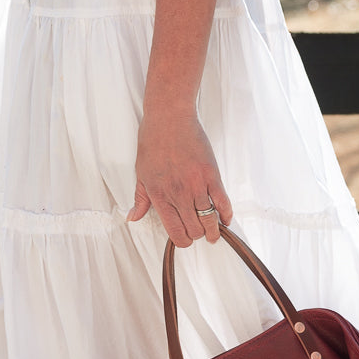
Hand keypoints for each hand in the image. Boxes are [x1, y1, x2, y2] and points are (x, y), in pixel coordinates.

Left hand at [127, 110, 232, 246]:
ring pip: (209, 221)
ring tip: (214, 233)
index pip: (175, 233)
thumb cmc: (153, 142)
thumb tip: (132, 218)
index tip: (185, 239)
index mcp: (160, 197)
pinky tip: (225, 219)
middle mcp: (179, 195)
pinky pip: (223, 202)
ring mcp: (196, 186)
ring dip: (213, 231)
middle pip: (194, 230)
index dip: (183, 241)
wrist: (168, 118)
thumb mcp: (141, 174)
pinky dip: (226, 214)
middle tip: (200, 232)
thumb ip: (140, 200)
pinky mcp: (211, 175)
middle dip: (197, 235)